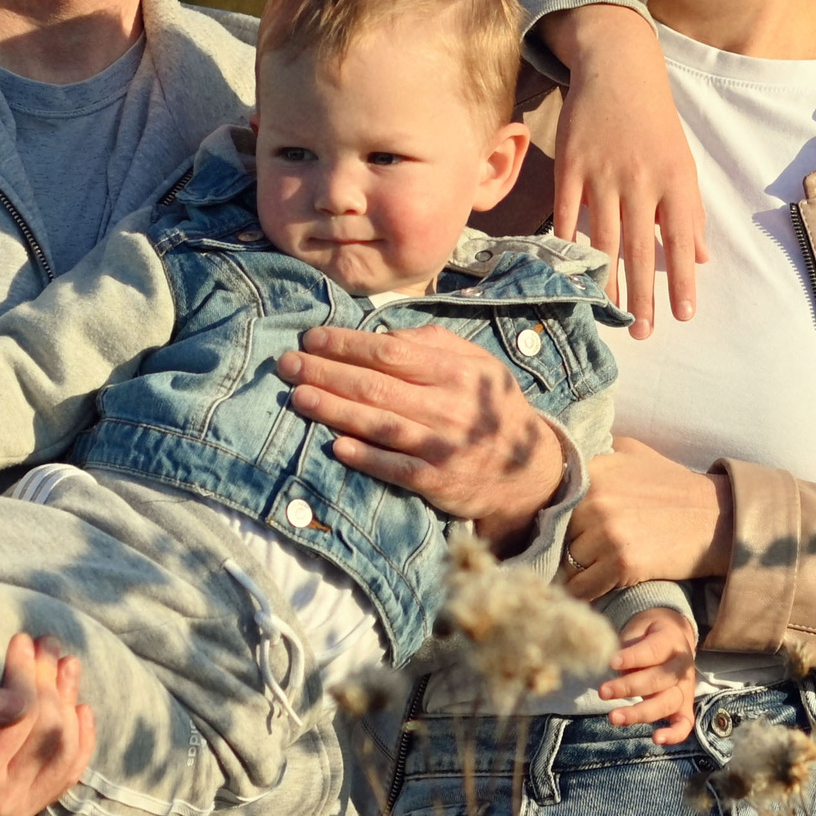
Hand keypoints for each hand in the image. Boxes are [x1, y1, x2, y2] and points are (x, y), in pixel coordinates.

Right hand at [0, 632, 97, 815]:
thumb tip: (21, 700)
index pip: (24, 715)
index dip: (27, 673)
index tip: (21, 639)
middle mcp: (5, 801)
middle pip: (52, 731)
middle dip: (51, 681)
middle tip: (46, 643)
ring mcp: (23, 808)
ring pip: (67, 747)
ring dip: (69, 700)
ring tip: (66, 663)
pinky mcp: (34, 806)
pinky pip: (71, 770)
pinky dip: (82, 736)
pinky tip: (81, 706)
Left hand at [277, 324, 565, 545]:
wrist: (528, 471)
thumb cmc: (491, 407)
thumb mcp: (478, 365)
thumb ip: (434, 343)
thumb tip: (382, 334)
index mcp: (457, 371)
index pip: (391, 351)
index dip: (347, 344)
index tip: (312, 338)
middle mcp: (450, 406)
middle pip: (376, 386)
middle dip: (326, 372)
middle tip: (287, 364)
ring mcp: (442, 445)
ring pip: (379, 424)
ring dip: (333, 410)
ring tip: (297, 397)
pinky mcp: (436, 481)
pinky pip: (393, 467)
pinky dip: (364, 456)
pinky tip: (334, 445)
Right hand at [538, 4, 707, 337]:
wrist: (619, 70)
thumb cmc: (655, 123)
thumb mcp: (683, 163)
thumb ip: (690, 213)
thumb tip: (700, 259)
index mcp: (675, 180)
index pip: (682, 240)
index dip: (683, 280)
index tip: (684, 316)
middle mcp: (641, 179)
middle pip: (641, 248)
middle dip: (643, 294)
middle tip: (642, 331)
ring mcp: (603, 173)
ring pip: (604, 239)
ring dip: (607, 281)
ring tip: (610, 314)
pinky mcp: (571, 166)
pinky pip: (569, 214)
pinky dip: (569, 245)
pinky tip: (571, 273)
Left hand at [560, 438, 731, 600]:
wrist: (716, 517)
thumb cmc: (674, 487)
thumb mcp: (633, 452)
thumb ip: (597, 454)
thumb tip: (560, 459)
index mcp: (593, 470)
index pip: (549, 505)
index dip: (553, 523)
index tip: (558, 535)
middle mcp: (595, 498)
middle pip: (555, 536)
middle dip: (564, 549)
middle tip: (580, 558)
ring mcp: (608, 531)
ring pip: (566, 564)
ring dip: (575, 573)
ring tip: (591, 574)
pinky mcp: (622, 562)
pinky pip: (583, 587)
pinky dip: (586, 594)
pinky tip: (597, 591)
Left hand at [601, 604, 697, 743]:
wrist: (673, 635)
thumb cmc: (648, 634)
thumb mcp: (638, 628)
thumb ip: (627, 645)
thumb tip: (609, 664)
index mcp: (671, 641)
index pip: (653, 651)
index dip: (632, 658)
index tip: (611, 662)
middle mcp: (682, 666)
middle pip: (659, 680)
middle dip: (629, 687)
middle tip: (603, 691)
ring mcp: (685, 688)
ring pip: (667, 703)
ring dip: (640, 713)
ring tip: (614, 718)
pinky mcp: (685, 706)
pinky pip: (685, 724)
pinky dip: (674, 734)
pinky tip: (657, 739)